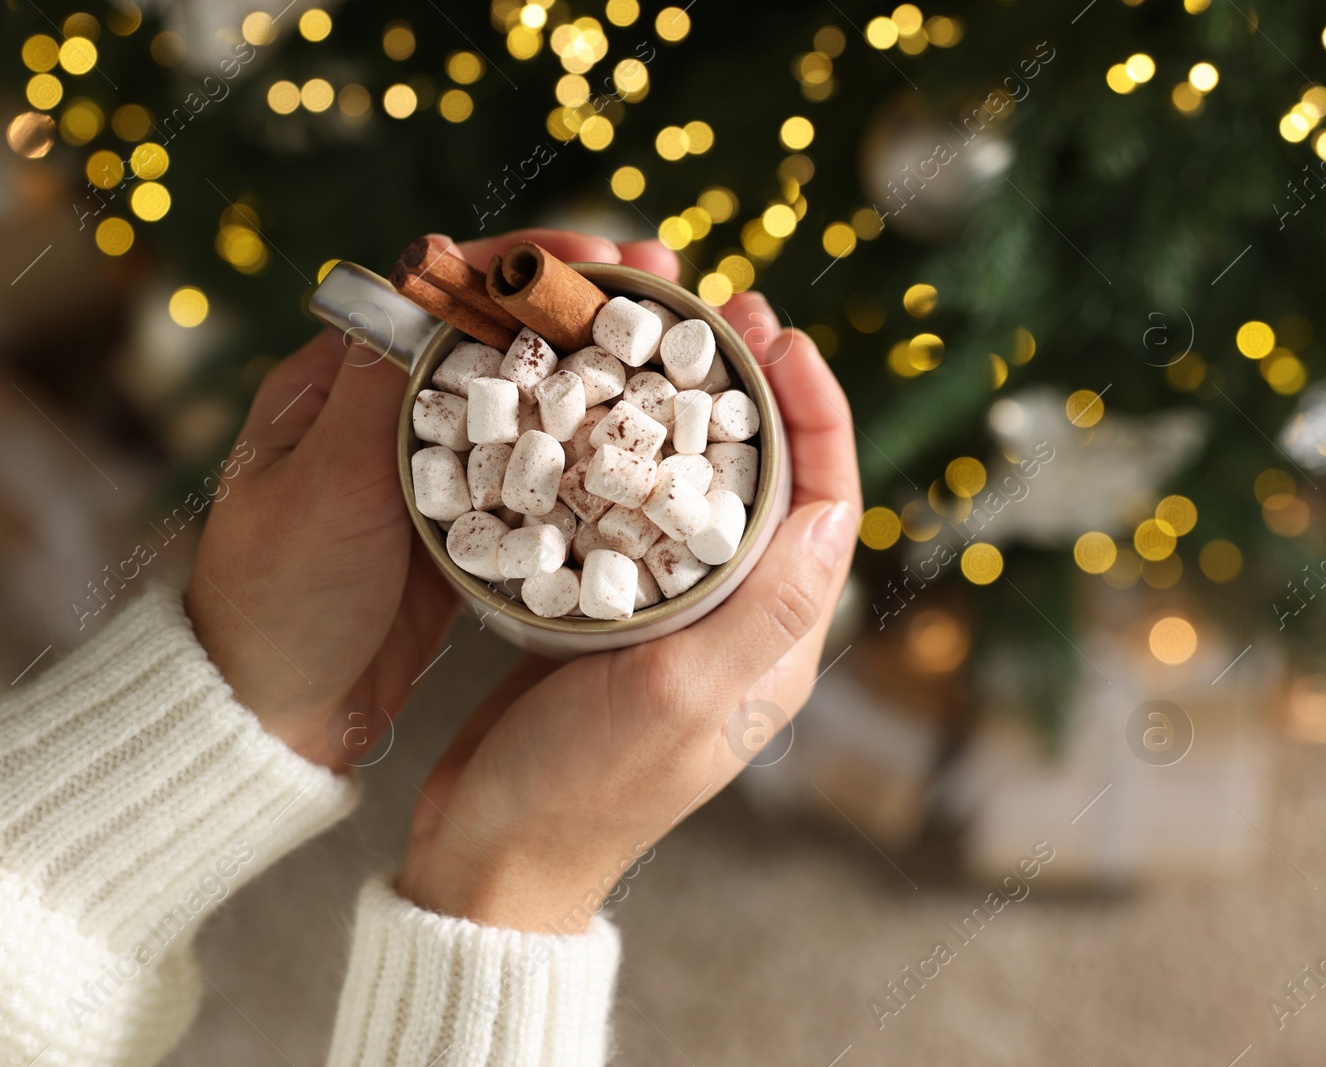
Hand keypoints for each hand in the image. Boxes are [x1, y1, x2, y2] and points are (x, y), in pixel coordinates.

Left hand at [185, 229, 685, 770]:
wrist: (274, 714)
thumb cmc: (278, 593)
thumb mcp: (323, 484)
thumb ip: (376, 388)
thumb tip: (422, 284)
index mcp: (341, 382)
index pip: (441, 294)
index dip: (522, 267)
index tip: (599, 257)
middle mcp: (391, 416)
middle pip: (498, 338)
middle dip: (580, 308)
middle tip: (666, 285)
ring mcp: (434, 473)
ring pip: (526, 403)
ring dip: (595, 372)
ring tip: (675, 347)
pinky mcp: (465, 530)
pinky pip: (534, 477)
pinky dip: (586, 451)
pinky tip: (643, 440)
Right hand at [397, 292, 861, 928]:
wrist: (493, 855)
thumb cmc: (581, 787)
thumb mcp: (677, 697)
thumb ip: (763, 612)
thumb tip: (832, 519)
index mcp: (774, 643)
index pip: (825, 505)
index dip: (817, 410)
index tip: (778, 335)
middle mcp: (736, 625)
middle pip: (770, 484)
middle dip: (757, 390)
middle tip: (720, 309)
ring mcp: (674, 620)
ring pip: (704, 491)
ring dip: (694, 411)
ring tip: (662, 340)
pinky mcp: (613, 619)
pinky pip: (638, 517)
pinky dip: (630, 455)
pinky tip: (596, 412)